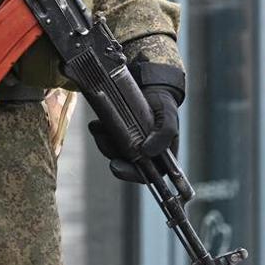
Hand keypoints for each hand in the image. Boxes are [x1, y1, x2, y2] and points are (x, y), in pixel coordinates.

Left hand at [87, 61, 185, 182]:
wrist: (150, 88)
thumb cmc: (163, 106)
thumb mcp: (168, 117)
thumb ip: (163, 134)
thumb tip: (147, 151)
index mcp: (159, 158)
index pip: (146, 175)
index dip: (130, 174)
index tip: (115, 166)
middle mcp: (142, 154)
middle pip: (124, 163)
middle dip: (111, 152)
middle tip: (103, 136)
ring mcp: (128, 144)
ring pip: (111, 151)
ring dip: (103, 140)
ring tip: (101, 125)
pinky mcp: (115, 133)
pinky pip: (103, 138)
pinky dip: (99, 131)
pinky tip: (97, 123)